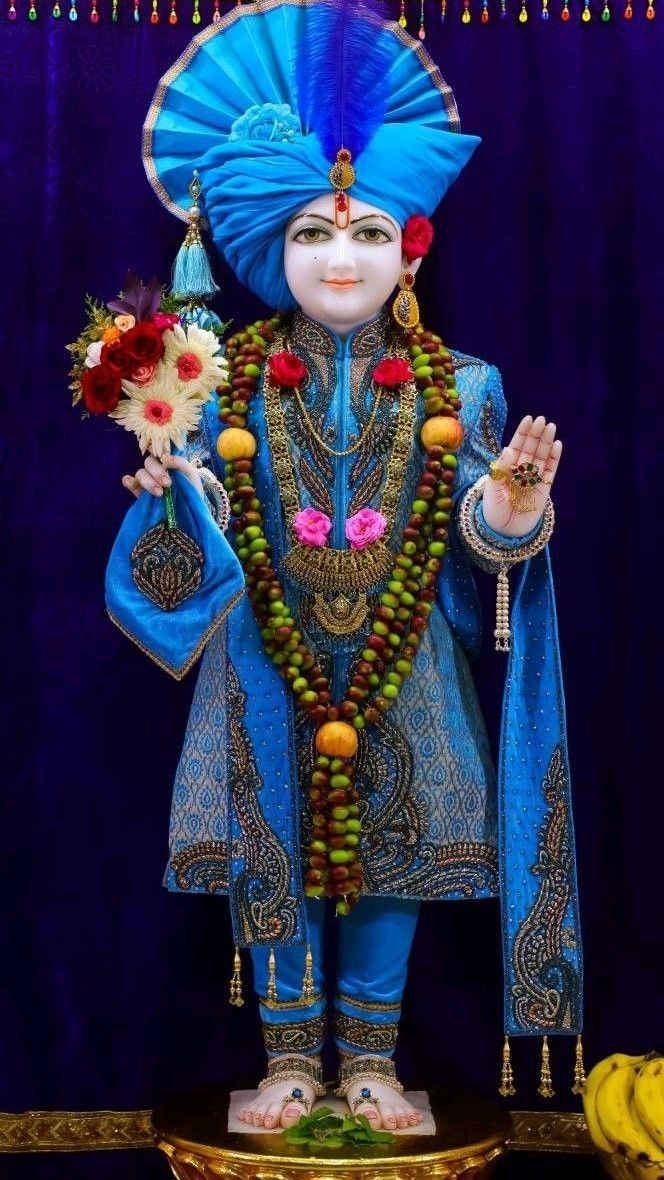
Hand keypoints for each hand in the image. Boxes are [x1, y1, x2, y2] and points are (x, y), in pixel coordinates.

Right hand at [121, 453, 204, 499]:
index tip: (167, 462)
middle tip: (167, 483)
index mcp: (168, 463)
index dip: (161, 456)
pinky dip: (128, 481)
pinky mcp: (140, 494)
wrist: (190, 514)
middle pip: (149, 463)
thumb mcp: (192, 476)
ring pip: (140, 474)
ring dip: (148, 481)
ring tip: (159, 493)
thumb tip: (165, 458)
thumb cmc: (192, 492)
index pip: (159, 453)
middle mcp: (156, 470)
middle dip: (157, 472)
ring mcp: (147, 482)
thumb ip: (181, 464)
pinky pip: (131, 484)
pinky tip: (130, 482)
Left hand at [482, 415, 561, 537]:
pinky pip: (551, 471)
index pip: (516, 446)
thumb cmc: (493, 511)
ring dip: (546, 442)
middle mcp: (521, 471)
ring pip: (542, 457)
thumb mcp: (492, 488)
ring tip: (551, 427)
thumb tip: (509, 448)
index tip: (528, 419)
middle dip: (536, 434)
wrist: (504, 532)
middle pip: (530, 449)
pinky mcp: (544, 489)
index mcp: (507, 469)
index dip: (522, 433)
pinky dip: (554, 458)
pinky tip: (557, 445)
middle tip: (542, 420)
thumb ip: (501, 468)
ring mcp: (533, 479)